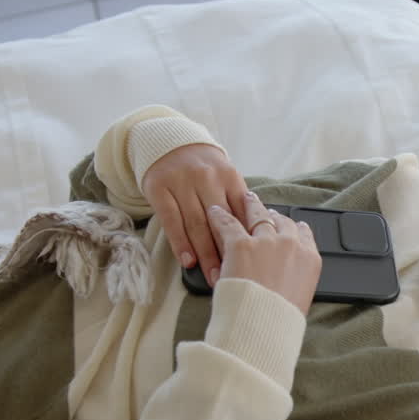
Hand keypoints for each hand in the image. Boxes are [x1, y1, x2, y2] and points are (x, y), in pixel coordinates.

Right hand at [142, 143, 248, 286]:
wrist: (170, 141)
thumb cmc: (205, 170)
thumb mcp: (226, 179)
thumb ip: (239, 204)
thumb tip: (258, 238)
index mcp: (230, 177)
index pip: (242, 214)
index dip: (248, 241)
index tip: (256, 265)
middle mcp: (207, 178)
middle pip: (221, 222)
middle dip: (229, 253)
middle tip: (236, 278)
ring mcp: (182, 182)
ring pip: (197, 224)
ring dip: (206, 254)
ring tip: (214, 277)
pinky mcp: (160, 188)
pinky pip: (171, 220)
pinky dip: (180, 243)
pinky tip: (188, 261)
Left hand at [206, 192, 322, 315]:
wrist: (263, 326)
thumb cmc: (280, 321)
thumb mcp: (299, 298)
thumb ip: (295, 280)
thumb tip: (282, 280)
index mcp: (310, 260)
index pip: (303, 233)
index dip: (294, 227)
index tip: (290, 225)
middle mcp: (290, 245)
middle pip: (281, 221)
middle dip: (273, 214)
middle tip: (266, 210)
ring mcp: (266, 242)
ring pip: (257, 215)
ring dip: (251, 206)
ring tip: (246, 199)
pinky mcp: (240, 244)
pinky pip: (228, 223)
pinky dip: (220, 217)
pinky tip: (214, 212)